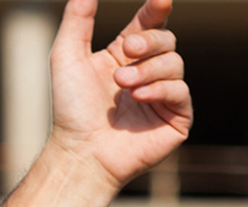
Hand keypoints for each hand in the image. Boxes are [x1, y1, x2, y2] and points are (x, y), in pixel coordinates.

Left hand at [48, 0, 192, 189]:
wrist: (80, 152)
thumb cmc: (70, 109)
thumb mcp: (67, 56)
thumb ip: (77, 19)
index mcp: (125, 56)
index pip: (149, 23)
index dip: (157, 8)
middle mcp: (147, 72)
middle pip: (166, 39)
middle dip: (148, 41)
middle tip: (125, 50)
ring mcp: (163, 95)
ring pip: (175, 63)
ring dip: (148, 69)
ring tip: (122, 84)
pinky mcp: (176, 118)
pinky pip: (180, 91)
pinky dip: (160, 89)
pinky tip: (138, 97)